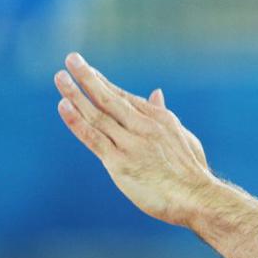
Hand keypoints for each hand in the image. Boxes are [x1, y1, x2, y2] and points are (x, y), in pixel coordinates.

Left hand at [54, 52, 217, 226]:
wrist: (197, 198)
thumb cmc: (193, 173)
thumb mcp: (185, 137)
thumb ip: (165, 114)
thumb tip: (156, 93)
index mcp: (160, 119)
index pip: (125, 97)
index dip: (104, 83)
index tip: (88, 71)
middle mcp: (144, 127)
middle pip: (109, 98)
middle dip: (88, 77)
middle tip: (71, 59)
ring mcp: (131, 144)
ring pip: (97, 115)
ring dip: (76, 94)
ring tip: (60, 77)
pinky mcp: (119, 162)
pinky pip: (93, 138)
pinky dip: (77, 121)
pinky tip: (63, 105)